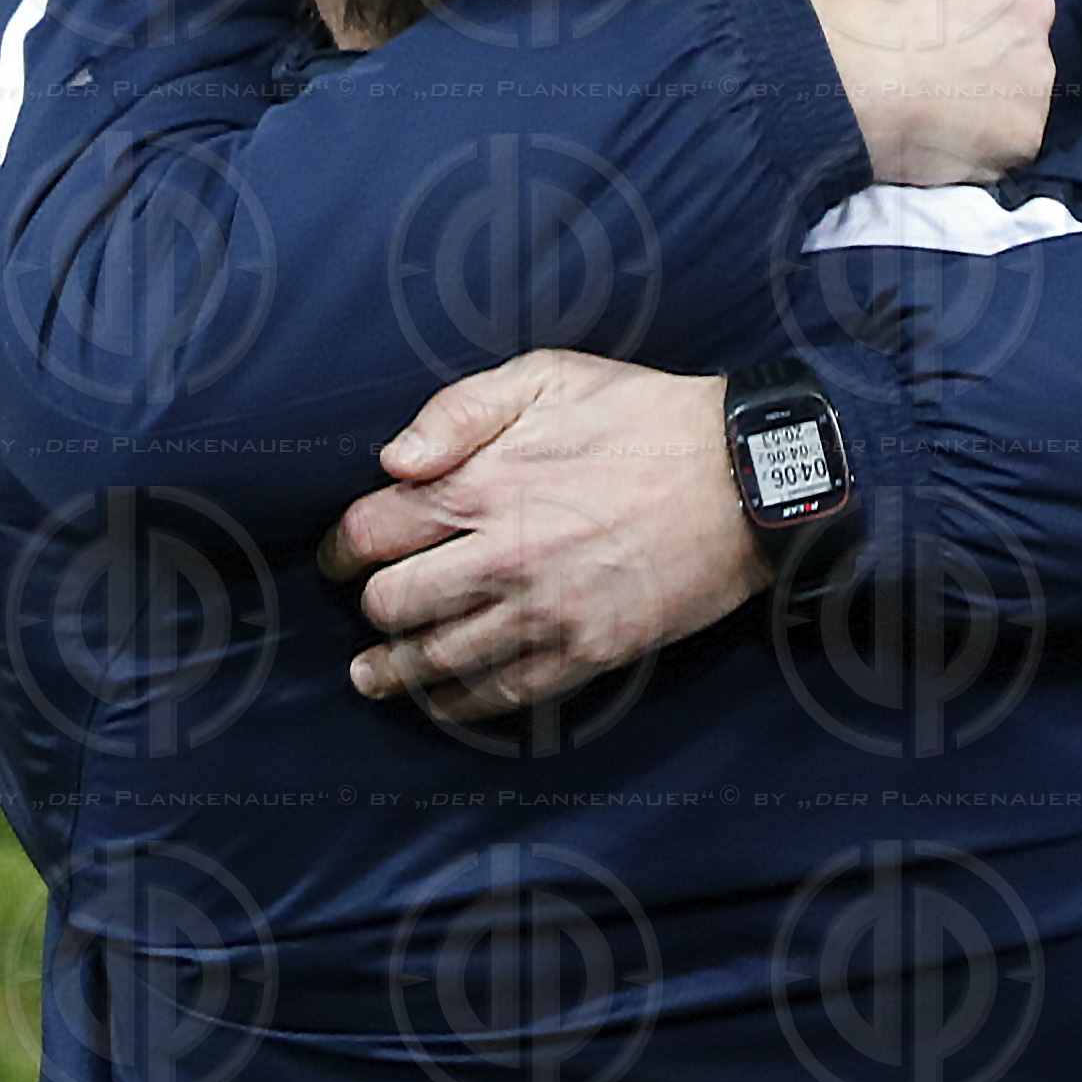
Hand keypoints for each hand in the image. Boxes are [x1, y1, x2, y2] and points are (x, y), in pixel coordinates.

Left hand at [321, 352, 766, 720]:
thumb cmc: (643, 418)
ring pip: (437, 661)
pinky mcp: (586, 652)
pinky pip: (503, 695)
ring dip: (393, 671)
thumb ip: (458, 411)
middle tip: (367, 609)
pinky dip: (461, 704)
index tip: (341, 556)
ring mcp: (544, 612)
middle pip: (392, 605)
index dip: (341, 548)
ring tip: (372, 675)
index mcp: (482, 484)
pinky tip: (444, 702)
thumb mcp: (548, 376)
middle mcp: (502, 556)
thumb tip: (392, 459)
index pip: (372, 532)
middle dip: (370, 607)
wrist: (740, 477)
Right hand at [792, 0, 1054, 187]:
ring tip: (929, 113)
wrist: (827, 73)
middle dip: (980, 51)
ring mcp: (1032, 69)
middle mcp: (1025, 2)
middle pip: (1011, 30)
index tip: (925, 33)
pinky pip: (1005, 141)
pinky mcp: (1024, 130)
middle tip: (932, 75)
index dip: (952, 11)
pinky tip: (935, 143)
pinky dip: (977, 146)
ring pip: (1016, 86)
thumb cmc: (835, 9)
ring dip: (984, 98)